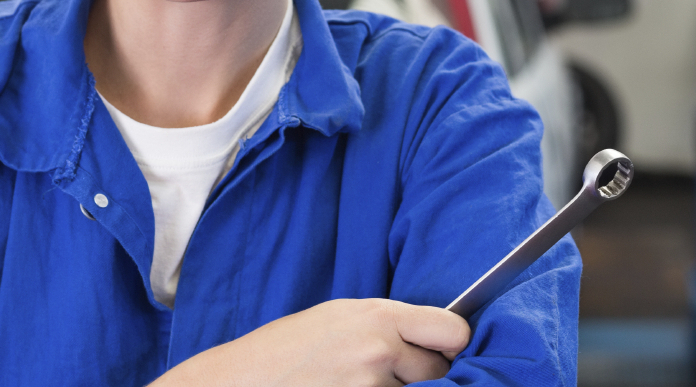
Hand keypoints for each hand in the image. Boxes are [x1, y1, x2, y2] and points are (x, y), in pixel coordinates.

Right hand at [153, 299, 470, 386]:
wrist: (242, 382)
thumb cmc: (287, 349)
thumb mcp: (340, 317)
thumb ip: (390, 323)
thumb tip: (437, 334)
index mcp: (378, 316)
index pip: (453, 330)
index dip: (453, 343)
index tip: (445, 349)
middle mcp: (380, 350)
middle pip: (441, 369)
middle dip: (425, 373)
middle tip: (390, 371)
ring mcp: (371, 386)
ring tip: (355, 382)